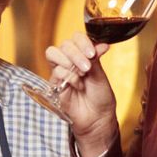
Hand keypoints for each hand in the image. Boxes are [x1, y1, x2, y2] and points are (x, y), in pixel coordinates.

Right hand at [43, 33, 118, 156]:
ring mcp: (61, 71)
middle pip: (64, 44)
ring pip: (54, 53)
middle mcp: (70, 61)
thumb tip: (102, 44)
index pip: (76, 38)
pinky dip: (68, 76)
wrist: (97, 117)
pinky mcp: (54, 83)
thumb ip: (96, 59)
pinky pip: (56, 71)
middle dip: (76, 53)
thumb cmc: (101, 97)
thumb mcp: (101, 75)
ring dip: (70, 61)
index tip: (92, 53)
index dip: (82, 41)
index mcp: (82, 55)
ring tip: (82, 74)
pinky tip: (77, 85)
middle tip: (88, 67)